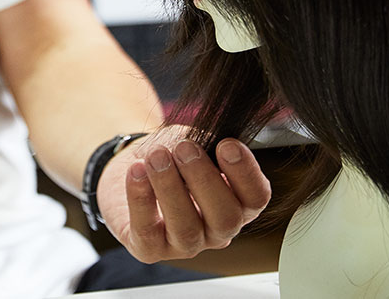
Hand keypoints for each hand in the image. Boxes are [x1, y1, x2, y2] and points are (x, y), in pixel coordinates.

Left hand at [95, 124, 270, 263]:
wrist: (132, 163)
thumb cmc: (171, 154)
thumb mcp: (194, 139)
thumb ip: (206, 143)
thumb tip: (210, 143)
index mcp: (237, 202)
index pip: (256, 197)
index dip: (246, 173)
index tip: (226, 145)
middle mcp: (216, 230)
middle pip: (226, 218)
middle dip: (204, 180)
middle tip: (184, 149)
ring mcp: (185, 244)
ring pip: (186, 228)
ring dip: (170, 188)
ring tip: (156, 156)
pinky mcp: (149, 248)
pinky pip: (147, 231)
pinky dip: (140, 198)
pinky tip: (136, 171)